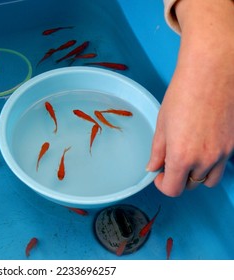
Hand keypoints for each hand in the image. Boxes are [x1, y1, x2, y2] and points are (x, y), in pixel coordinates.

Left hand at [146, 0, 233, 195]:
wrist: (211, 73)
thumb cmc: (183, 94)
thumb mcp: (162, 125)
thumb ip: (157, 151)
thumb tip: (152, 168)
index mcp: (182, 156)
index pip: (173, 189)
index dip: (163, 185)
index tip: (159, 176)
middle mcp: (205, 159)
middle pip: (190, 185)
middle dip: (178, 178)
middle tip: (170, 162)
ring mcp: (223, 153)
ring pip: (208, 178)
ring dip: (196, 174)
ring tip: (188, 155)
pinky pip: (222, 164)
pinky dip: (211, 162)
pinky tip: (202, 143)